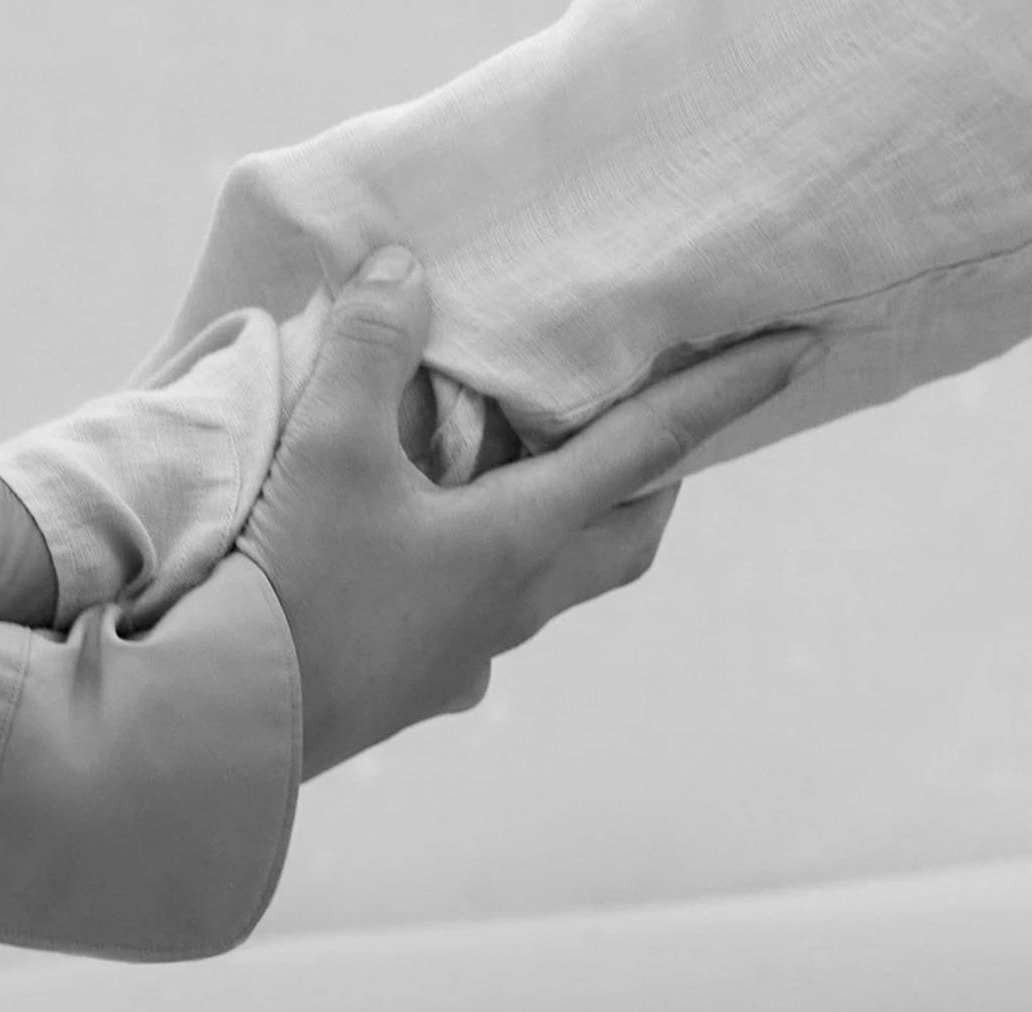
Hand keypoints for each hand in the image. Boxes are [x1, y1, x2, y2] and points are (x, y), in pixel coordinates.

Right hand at [241, 244, 820, 778]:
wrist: (231, 724)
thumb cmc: (292, 585)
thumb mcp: (327, 449)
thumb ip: (371, 348)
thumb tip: (406, 266)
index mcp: (518, 539)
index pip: (648, 450)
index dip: (725, 393)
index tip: (800, 349)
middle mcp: (514, 604)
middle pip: (624, 539)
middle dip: (657, 481)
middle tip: (654, 431)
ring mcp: (468, 655)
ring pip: (554, 585)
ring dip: (568, 529)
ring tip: (529, 479)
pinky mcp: (417, 685)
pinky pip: (480, 624)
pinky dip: (482, 576)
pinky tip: (427, 561)